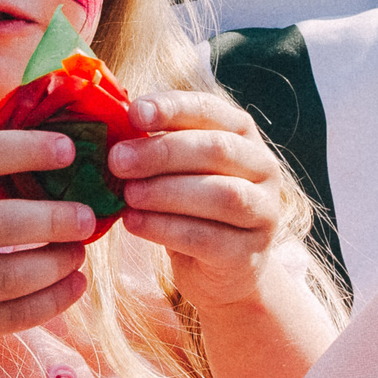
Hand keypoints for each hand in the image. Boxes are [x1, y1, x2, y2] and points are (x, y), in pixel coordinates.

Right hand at [0, 129, 101, 365]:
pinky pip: (3, 318)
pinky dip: (48, 303)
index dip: (23, 150)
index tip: (70, 150)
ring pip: (2, 279)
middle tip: (88, 216)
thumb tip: (60, 149)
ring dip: (53, 265)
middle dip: (50, 219)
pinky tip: (72, 285)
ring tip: (79, 252)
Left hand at [110, 91, 305, 312]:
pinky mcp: (248, 254)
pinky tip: (133, 223)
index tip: (134, 112)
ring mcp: (263, 213)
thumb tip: (114, 129)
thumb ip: (155, 146)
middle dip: (163, 152)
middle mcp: (262, 168)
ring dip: (166, 192)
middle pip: (218, 149)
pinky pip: (208, 238)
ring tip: (128, 195)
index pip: (210, 110)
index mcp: (242, 135)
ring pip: (221, 194)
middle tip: (118, 160)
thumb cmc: (190, 206)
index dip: (173, 108)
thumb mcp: (176, 170)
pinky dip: (165, 229)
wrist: (220, 269)